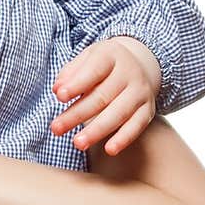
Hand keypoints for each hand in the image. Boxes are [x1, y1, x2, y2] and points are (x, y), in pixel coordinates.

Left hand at [51, 36, 161, 155]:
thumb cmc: (103, 64)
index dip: (76, 84)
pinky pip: (137, 126)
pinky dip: (124, 138)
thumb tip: (57, 89)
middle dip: (77, 114)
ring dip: (97, 130)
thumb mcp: (86, 59)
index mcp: (111, 55)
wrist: (139, 63)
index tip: (59, 96)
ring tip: (77, 143)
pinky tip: (109, 150)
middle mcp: (129, 72)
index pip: (93, 70)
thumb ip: (70, 72)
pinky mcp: (148, 109)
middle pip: (102, 96)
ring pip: (118, 113)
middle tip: (56, 129)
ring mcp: (140, 92)